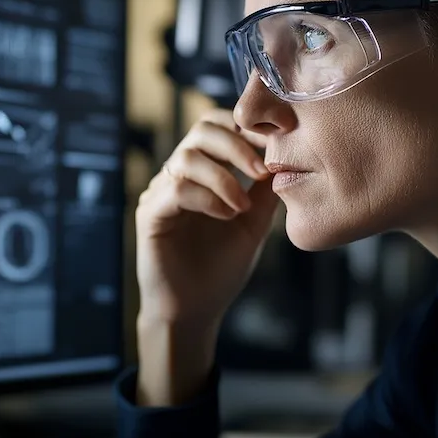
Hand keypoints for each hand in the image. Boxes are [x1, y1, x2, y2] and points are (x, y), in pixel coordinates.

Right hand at [135, 109, 278, 329]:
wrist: (196, 311)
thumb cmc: (221, 268)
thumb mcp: (254, 223)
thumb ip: (265, 190)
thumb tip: (287, 156)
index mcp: (204, 171)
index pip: (218, 126)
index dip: (246, 126)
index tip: (276, 140)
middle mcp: (179, 175)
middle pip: (202, 130)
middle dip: (236, 145)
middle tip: (260, 170)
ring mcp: (161, 192)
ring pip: (188, 157)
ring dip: (223, 177)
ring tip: (242, 206)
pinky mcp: (150, 215)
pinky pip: (176, 189)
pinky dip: (207, 198)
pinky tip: (226, 216)